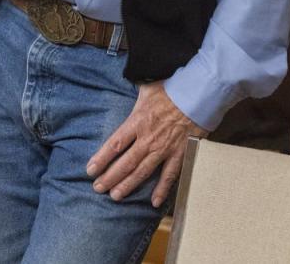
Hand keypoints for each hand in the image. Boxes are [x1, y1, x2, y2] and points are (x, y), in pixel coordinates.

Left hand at [86, 82, 207, 207]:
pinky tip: (154, 202)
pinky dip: (162, 189)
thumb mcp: (147, 88)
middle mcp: (148, 139)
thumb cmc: (172, 89)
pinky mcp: (180, 154)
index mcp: (137, 122)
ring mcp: (164, 149)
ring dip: (128, 185)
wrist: (198, 94)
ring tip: (115, 196)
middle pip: (125, 162)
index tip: (90, 170)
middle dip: (110, 177)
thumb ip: (135, 95)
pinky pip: (170, 175)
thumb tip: (126, 87)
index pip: (115, 144)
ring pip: (143, 172)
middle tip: (98, 188)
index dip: (101, 159)